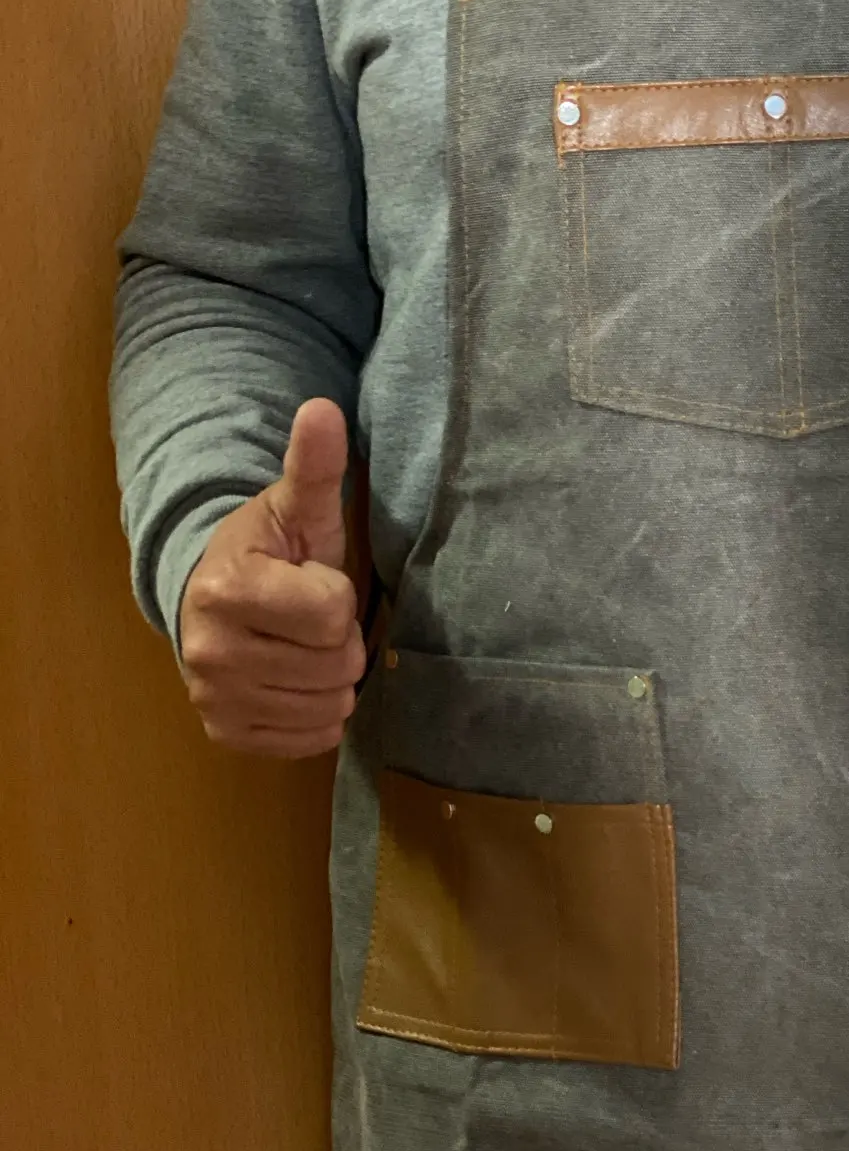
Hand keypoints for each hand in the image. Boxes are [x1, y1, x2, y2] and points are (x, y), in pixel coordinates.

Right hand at [179, 399, 365, 755]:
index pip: (332, 613)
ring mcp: (213, 698)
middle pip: (336, 666)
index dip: (337, 596)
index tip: (312, 581)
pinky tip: (295, 682)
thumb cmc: (267, 551)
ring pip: (329, 707)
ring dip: (332, 679)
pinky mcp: (223, 734)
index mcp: (228, 589)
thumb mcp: (296, 507)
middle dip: (339, 641)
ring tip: (303, 647)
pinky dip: (317, 716)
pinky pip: (309, 741)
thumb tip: (323, 409)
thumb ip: (314, 466)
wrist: (207, 596)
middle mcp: (209, 650)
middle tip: (311, 620)